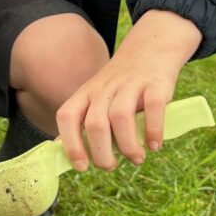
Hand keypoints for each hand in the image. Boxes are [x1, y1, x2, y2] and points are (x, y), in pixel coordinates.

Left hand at [55, 11, 201, 170]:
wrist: (149, 49)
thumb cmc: (119, 84)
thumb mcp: (95, 97)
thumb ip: (81, 121)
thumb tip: (60, 150)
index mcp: (85, 94)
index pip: (67, 116)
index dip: (71, 143)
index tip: (82, 166)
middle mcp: (104, 88)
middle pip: (95, 123)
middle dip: (102, 153)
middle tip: (112, 166)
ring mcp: (130, 84)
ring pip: (121, 117)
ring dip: (128, 146)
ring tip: (137, 159)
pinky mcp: (155, 83)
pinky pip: (152, 107)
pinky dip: (153, 130)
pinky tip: (154, 145)